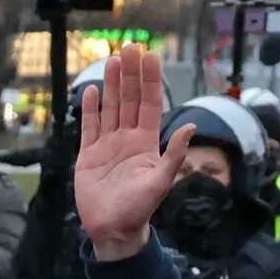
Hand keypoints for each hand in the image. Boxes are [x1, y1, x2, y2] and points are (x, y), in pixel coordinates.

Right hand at [73, 46, 192, 261]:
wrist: (113, 230)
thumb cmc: (139, 209)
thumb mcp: (161, 182)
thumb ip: (175, 155)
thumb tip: (190, 127)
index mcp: (146, 142)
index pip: (149, 103)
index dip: (150, 80)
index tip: (150, 56)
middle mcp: (128, 139)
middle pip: (130, 99)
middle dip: (131, 73)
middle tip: (130, 47)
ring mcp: (107, 146)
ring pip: (111, 108)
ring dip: (113, 84)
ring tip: (113, 60)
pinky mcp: (89, 156)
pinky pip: (89, 127)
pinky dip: (90, 109)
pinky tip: (92, 90)